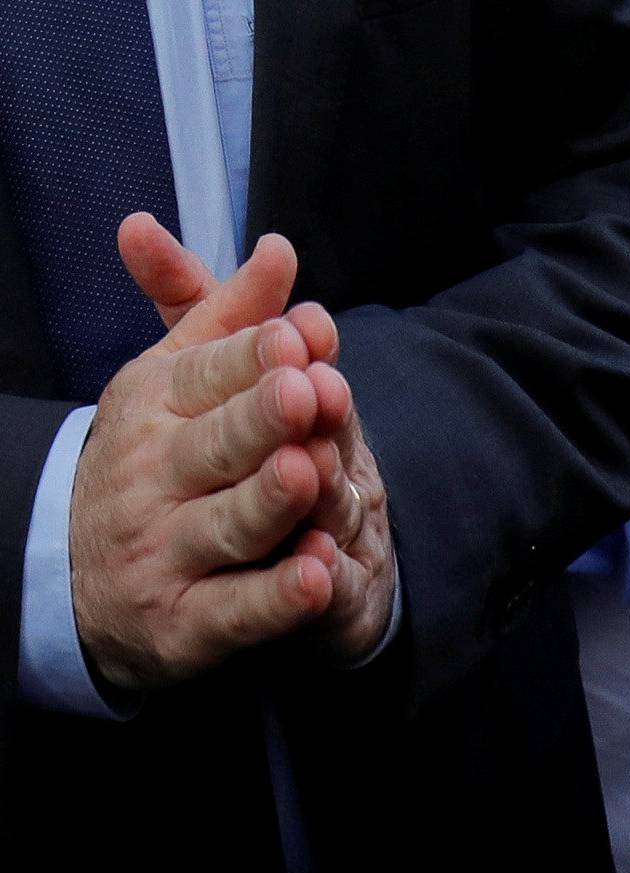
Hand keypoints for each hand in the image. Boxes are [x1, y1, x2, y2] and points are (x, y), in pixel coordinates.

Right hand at [69, 224, 337, 690]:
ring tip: (307, 473)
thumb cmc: (156, 449)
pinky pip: (234, 610)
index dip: (255, 357)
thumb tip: (278, 248)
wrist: (72, 572)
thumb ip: (234, 312)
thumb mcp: (177, 372)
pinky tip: (314, 578)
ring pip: (230, 525)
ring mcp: (165, 553)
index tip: (297, 337)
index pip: (209, 375)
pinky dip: (273, 599)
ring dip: (269, 501)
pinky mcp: (183, 624)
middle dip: (263, 419)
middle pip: (219, 446)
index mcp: (157, 406)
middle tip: (306, 394)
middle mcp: (154, 479)